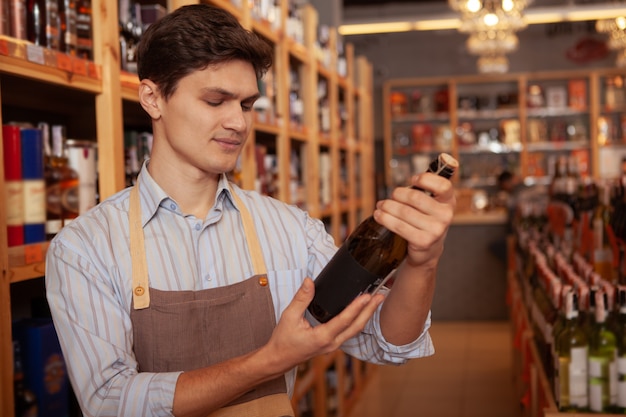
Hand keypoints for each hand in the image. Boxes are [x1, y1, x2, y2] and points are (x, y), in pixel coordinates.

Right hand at [262, 278, 383, 374]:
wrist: (279, 359)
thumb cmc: (283, 340)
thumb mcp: (289, 316)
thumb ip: (301, 298)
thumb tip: (309, 281)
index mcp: (322, 337)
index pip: (344, 320)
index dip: (357, 307)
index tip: (367, 296)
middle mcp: (331, 343)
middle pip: (357, 326)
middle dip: (370, 310)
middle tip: (381, 296)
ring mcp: (333, 345)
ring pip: (355, 330)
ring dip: (366, 315)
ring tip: (376, 301)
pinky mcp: (332, 343)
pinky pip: (349, 332)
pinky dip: (358, 320)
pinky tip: (362, 312)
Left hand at [373, 172, 455, 268]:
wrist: (428, 248)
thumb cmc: (426, 220)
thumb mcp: (432, 203)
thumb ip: (427, 188)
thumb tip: (421, 174)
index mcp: (449, 201)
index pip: (442, 185)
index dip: (426, 179)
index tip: (413, 179)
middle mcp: (445, 215)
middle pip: (415, 197)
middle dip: (398, 194)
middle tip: (391, 196)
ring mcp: (436, 230)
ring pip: (404, 211)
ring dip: (387, 206)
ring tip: (381, 205)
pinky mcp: (423, 241)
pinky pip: (399, 226)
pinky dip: (386, 219)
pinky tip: (379, 216)